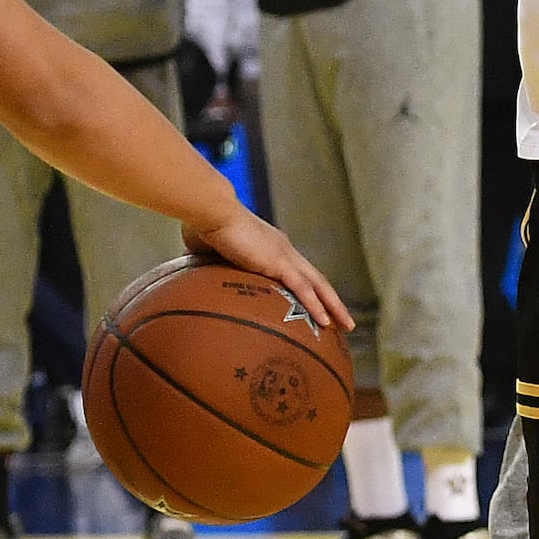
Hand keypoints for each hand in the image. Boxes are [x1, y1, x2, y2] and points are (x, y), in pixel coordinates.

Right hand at [182, 204, 352, 333]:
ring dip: (334, 306)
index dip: (310, 289)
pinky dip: (316, 306)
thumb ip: (208, 264)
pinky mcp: (279, 262)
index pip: (297, 271)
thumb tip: (191, 277)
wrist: (210, 212)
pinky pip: (303, 289)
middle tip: (345, 320)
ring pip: (318, 285)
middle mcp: (284, 250)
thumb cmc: (204, 226)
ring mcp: (284, 255)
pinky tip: (325, 322)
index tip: (318, 304)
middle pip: (316, 279)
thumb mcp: (208, 252)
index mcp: (271, 247)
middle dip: (332, 300)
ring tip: (347, 326)